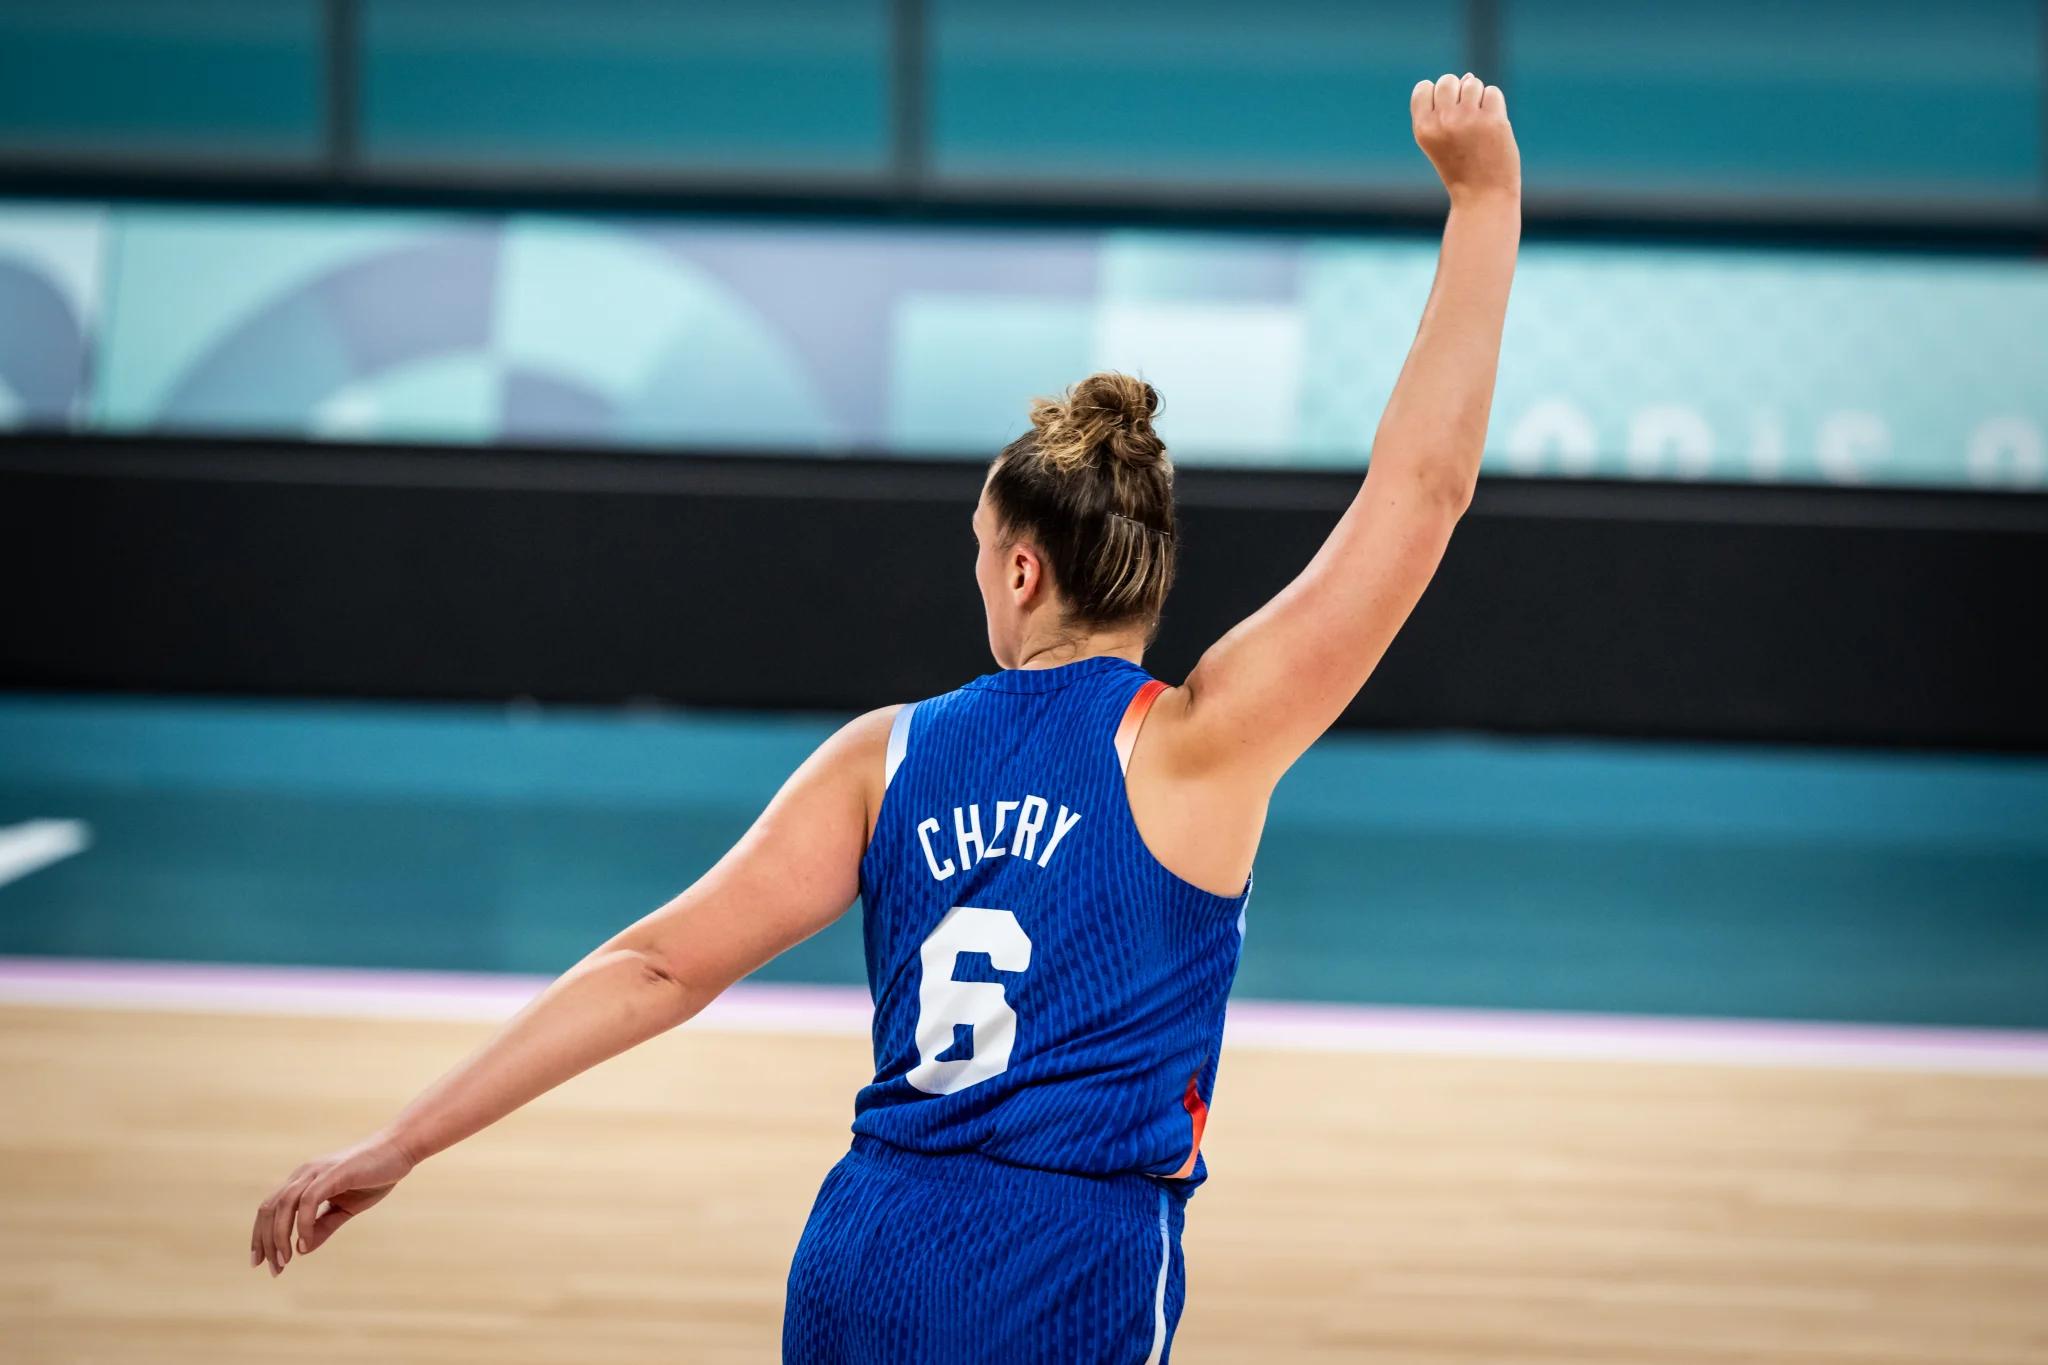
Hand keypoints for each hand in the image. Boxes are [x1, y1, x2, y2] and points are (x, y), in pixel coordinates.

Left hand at [249, 1130, 414, 1275]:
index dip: (261, 1236)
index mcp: (303, 1181)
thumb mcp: (345, 1208)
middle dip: (266, 1241)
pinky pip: (308, 1201)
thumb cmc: (374, 1176)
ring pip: (283, 1205)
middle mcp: (303, 1174)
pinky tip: (306, 1243)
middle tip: (274, 1269)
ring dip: (279, 1236)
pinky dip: (303, 1224)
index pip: (270, 1209)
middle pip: (269, 1209)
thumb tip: (301, 1250)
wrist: (399, 1150)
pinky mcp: (332, 1173)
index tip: (262, 1262)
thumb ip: (324, 1226)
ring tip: (285, 1260)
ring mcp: (316, 1172)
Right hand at [1411, 72, 1519, 203]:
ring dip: (1477, 98)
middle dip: (1457, 92)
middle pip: (1447, 80)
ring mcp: (1468, 119)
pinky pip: (1492, 92)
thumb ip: (1444, 109)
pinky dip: (1494, 105)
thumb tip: (1468, 76)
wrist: (1482, 195)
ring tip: (1478, 124)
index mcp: (1423, 128)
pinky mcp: (1493, 119)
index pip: (1423, 88)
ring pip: (1472, 82)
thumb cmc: (1460, 167)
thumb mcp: (1439, 140)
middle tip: (1464, 119)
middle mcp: (1443, 121)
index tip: (1443, 116)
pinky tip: (1492, 126)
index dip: (1435, 96)